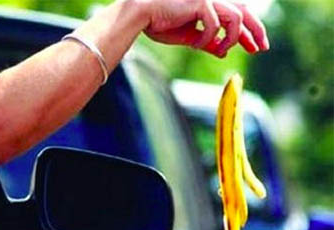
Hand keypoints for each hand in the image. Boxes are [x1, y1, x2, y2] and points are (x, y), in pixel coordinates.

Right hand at [140, 0, 268, 56]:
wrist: (141, 15)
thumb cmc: (159, 23)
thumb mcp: (189, 37)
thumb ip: (208, 42)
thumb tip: (224, 52)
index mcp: (211, 4)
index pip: (239, 16)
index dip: (251, 32)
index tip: (257, 47)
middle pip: (245, 12)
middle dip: (256, 31)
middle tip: (261, 49)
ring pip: (236, 18)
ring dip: (232, 37)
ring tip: (220, 48)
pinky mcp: (201, 2)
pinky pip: (214, 25)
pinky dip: (207, 38)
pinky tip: (194, 45)